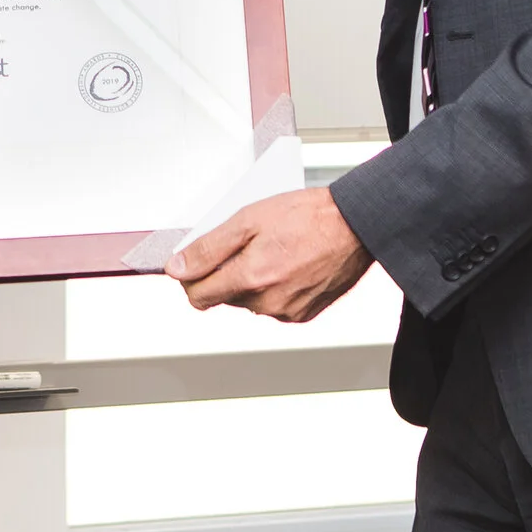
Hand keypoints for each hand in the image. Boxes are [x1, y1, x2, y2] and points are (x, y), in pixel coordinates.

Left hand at [164, 187, 374, 322]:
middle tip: (247, 244)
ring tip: (273, 250)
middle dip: (226, 273)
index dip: (192, 275)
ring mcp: (287, 312)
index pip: (198, 295)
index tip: (197, 261)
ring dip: (250, 280)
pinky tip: (287, 264)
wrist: (354, 225)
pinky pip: (272, 305)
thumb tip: (177, 269)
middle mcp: (267, 303)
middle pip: (223, 296)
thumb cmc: (306, 216)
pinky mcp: (303, 314)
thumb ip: (207, 249)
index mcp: (250, 278)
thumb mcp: (247, 220)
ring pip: (248, 301)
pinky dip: (273, 287)